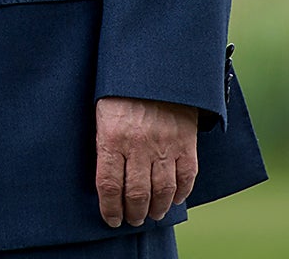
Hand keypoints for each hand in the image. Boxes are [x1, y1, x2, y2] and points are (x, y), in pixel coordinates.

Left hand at [94, 96, 199, 227]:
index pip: (109, 185)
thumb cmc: (121, 92)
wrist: (155, 68)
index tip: (110, 219)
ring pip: (162, 191)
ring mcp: (165, 145)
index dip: (109, 208)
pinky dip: (181, 193)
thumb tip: (106, 180)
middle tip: (132, 219)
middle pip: (136, 194)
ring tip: (152, 214)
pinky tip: (175, 199)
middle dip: (133, 213)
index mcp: (112, 138)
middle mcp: (139, 146)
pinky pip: (186, 177)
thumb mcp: (102, 114)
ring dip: (157, 209)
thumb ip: (105, 145)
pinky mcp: (186, 143)